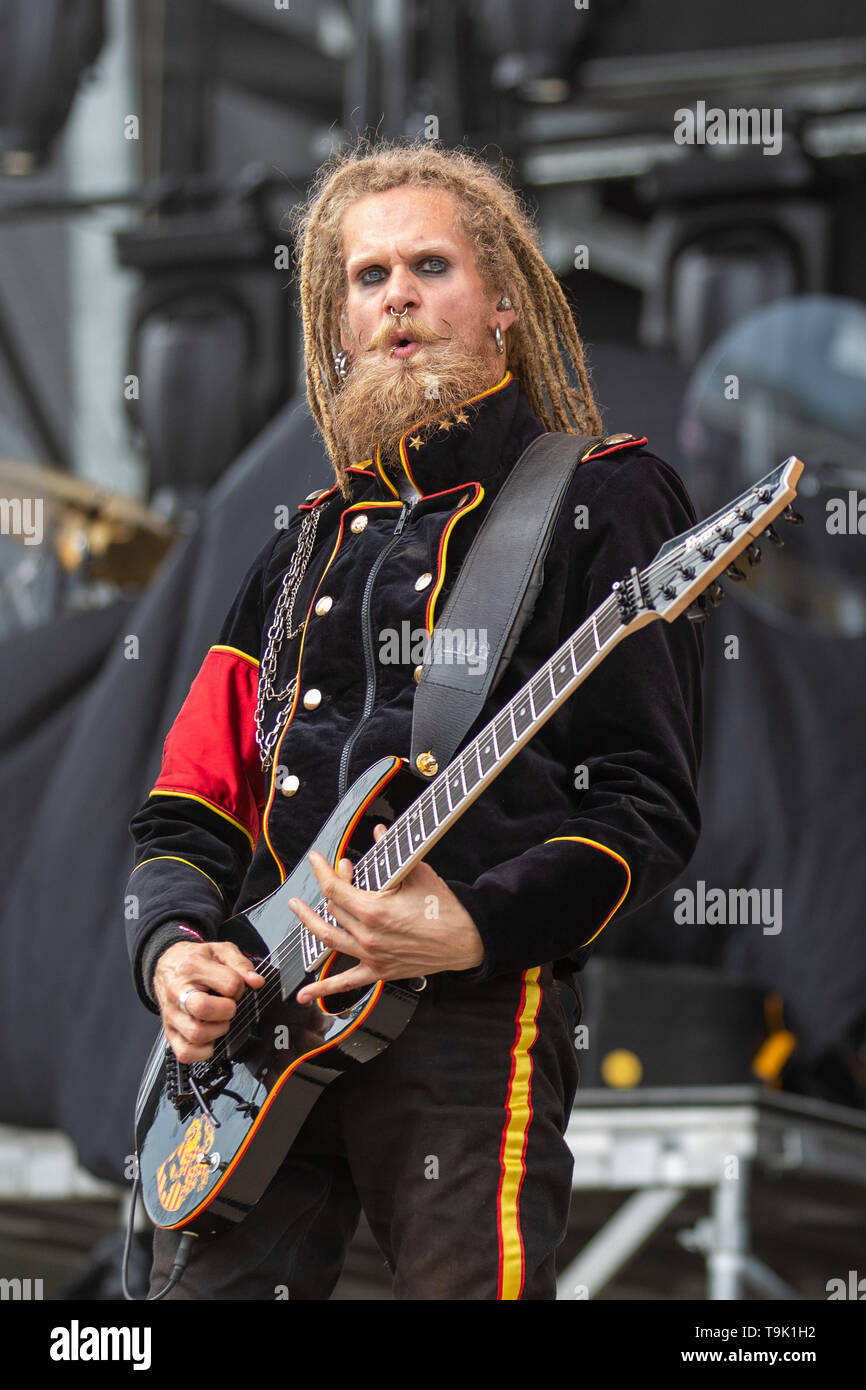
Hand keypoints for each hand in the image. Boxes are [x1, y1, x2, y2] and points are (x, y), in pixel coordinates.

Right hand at [154, 940, 264, 1063]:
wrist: (167, 965)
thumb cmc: (193, 960)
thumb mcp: (219, 951)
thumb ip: (240, 963)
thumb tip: (256, 981)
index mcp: (192, 968)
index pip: (228, 984)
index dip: (240, 987)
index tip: (237, 988)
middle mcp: (178, 992)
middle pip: (204, 1009)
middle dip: (227, 1011)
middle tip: (228, 1007)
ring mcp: (172, 1014)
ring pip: (196, 1034)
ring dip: (217, 1031)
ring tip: (219, 1021)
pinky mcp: (169, 1032)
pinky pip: (185, 1053)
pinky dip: (203, 1052)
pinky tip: (209, 1038)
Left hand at [290, 824, 483, 1003]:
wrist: (465, 940)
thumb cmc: (445, 909)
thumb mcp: (418, 873)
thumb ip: (391, 853)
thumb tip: (378, 831)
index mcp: (374, 910)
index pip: (335, 888)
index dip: (322, 871)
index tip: (316, 861)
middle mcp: (368, 935)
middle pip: (333, 909)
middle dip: (331, 886)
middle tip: (337, 873)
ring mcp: (371, 955)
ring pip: (328, 939)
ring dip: (309, 924)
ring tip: (299, 910)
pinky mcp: (379, 971)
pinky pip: (346, 982)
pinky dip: (323, 989)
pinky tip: (305, 994)